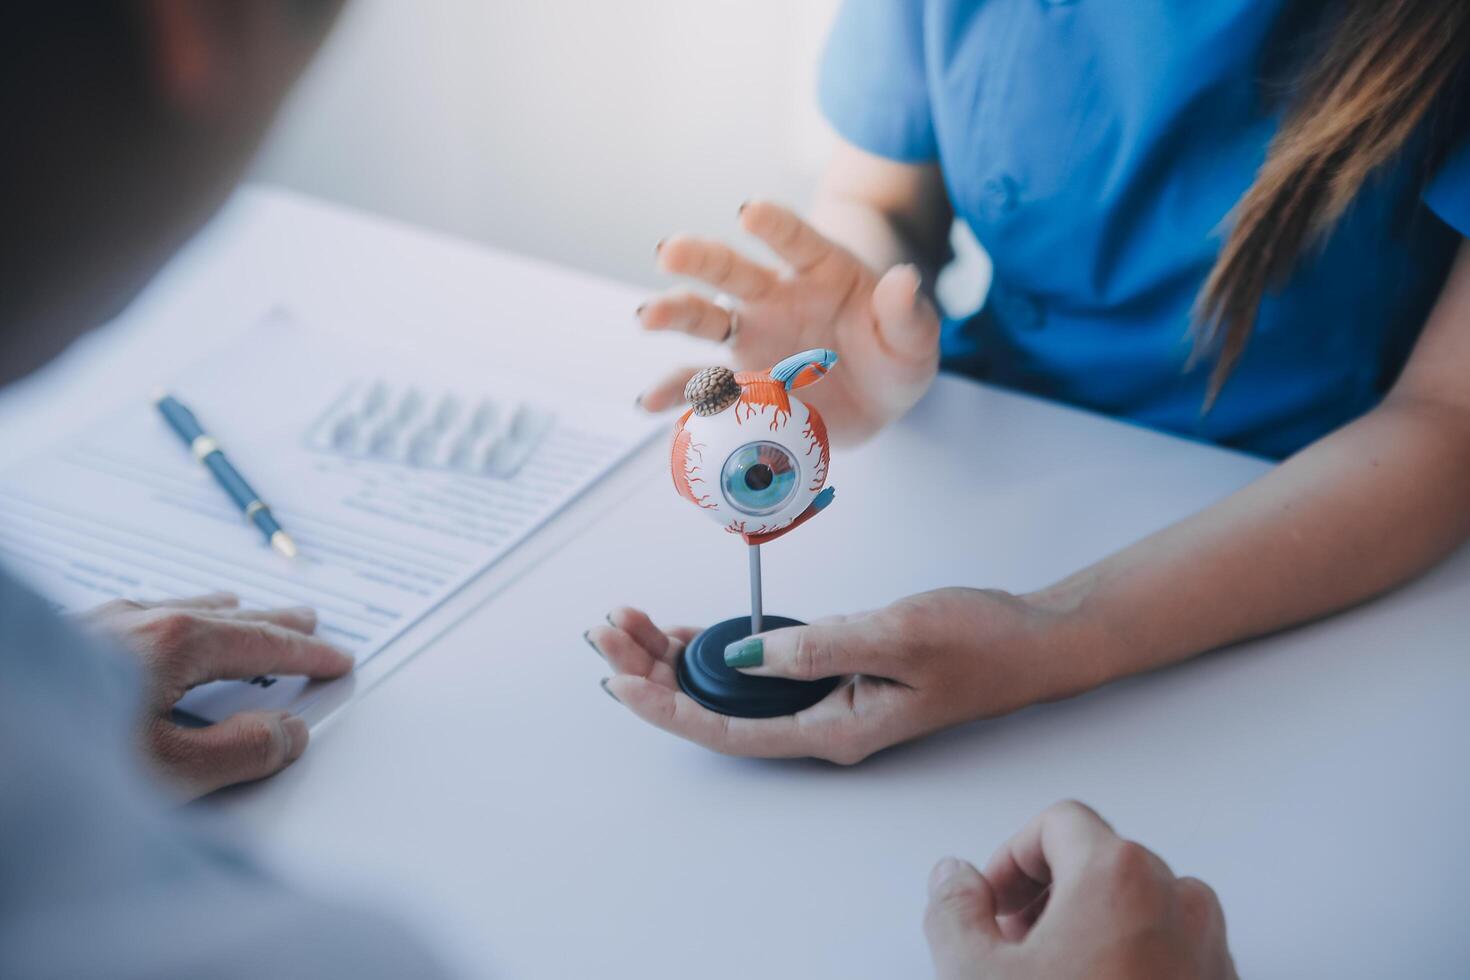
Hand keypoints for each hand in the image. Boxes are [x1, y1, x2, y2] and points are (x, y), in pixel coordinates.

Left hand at [81, 592, 353, 798]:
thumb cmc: (58, 767)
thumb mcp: (168, 771)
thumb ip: (241, 751)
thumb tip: (288, 732)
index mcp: (173, 643)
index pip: (261, 645)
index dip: (306, 655)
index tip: (336, 660)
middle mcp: (137, 621)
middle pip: (225, 618)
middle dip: (272, 623)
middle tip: (307, 621)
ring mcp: (96, 625)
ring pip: (179, 610)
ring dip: (222, 615)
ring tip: (241, 607)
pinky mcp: (62, 640)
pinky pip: (140, 616)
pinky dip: (174, 616)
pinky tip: (157, 622)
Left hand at [588, 588, 1090, 764]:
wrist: (1037, 639)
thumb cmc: (980, 640)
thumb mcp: (896, 636)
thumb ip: (815, 648)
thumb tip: (738, 658)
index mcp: (834, 729)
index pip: (728, 730)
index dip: (666, 705)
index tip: (619, 676)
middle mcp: (823, 724)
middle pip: (717, 710)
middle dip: (655, 671)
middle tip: (609, 629)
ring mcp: (829, 701)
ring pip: (732, 690)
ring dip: (679, 658)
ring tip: (630, 624)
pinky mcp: (837, 674)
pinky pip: (760, 671)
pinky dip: (720, 649)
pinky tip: (686, 632)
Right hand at [636, 200, 940, 443]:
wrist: (876, 395)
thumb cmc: (894, 351)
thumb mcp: (915, 338)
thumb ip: (906, 313)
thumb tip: (905, 281)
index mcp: (820, 270)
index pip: (795, 240)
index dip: (773, 225)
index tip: (748, 213)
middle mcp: (775, 296)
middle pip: (733, 270)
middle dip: (700, 258)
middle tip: (669, 251)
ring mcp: (752, 337)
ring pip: (705, 318)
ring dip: (673, 314)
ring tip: (646, 318)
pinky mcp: (741, 380)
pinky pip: (704, 385)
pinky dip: (676, 393)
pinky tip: (649, 401)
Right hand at [924, 801, 1236, 979]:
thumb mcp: (974, 975)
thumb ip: (953, 907)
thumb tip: (954, 879)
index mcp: (1120, 873)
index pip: (1058, 823)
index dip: (1010, 859)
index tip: (991, 903)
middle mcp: (1178, 900)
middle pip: (1101, 861)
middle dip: (1049, 897)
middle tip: (1013, 945)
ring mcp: (1211, 948)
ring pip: (1140, 906)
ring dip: (1092, 930)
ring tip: (1055, 979)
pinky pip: (1172, 950)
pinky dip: (1132, 962)